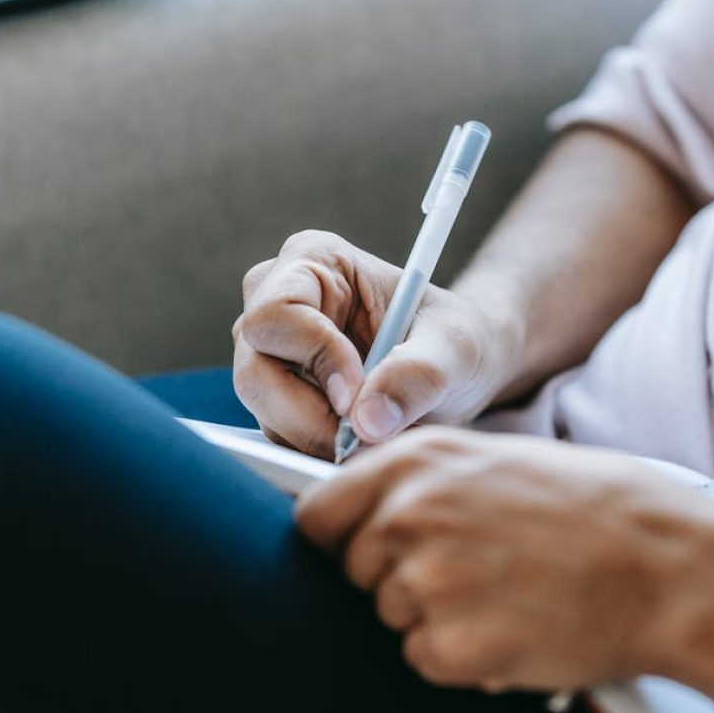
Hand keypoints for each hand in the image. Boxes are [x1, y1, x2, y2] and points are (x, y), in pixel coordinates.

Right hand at [232, 231, 513, 458]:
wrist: (457, 369)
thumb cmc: (456, 340)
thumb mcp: (454, 349)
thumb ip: (417, 376)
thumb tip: (367, 423)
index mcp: (313, 261)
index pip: (278, 314)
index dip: (314, 359)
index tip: (356, 395)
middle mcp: (276, 302)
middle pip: (256, 373)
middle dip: (311, 418)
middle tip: (367, 440)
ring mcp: (270, 355)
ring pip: (265, 413)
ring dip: (319, 440)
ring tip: (377, 441)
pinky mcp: (276, 399)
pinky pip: (280, 437)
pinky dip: (318, 451)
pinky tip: (361, 446)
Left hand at [296, 427, 713, 692]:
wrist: (670, 566)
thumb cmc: (597, 509)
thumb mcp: (499, 461)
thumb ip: (425, 482)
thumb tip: (370, 511)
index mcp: (416, 463)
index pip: (314, 516)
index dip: (334, 539)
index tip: (354, 551)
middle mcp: (408, 516)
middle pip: (353, 571)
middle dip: (394, 578)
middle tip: (470, 572)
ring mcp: (426, 583)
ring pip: (391, 617)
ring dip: (434, 616)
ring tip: (506, 595)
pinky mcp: (451, 646)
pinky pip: (426, 658)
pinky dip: (462, 655)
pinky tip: (516, 629)